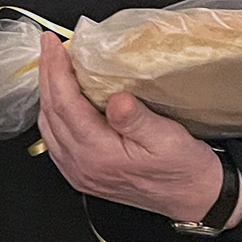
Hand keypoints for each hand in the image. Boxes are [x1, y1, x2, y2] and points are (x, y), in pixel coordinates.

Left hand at [35, 35, 240, 224]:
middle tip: (49, 45)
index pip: (65, 104)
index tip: (54, 44)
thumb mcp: (168, 138)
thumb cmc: (184, 169)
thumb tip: (116, 99)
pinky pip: (55, 140)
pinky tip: (60, 97)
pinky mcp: (82, 174)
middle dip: (47, 74)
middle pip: (51, 112)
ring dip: (48, 92)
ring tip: (53, 65)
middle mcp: (82, 166)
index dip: (56, 70)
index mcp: (99, 155)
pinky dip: (53, 113)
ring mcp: (79, 172)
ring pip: (49, 125)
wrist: (194, 198)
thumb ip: (137, 119)